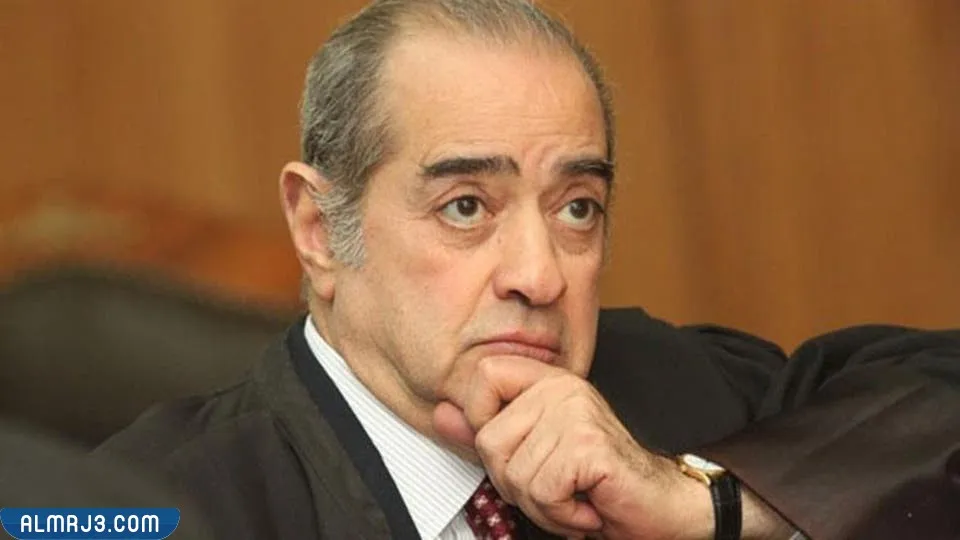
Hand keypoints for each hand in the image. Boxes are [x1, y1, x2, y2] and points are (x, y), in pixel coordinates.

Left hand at [433, 356, 715, 538]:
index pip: (483, 376)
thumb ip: (487, 432)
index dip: (484, 422)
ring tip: (575, 496)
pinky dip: (561, 513)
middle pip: (489, 440)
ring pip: (514, 472)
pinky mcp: (588, 443)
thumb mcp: (533, 456)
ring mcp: (576, 411)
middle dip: (515, 482)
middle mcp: (562, 386)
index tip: (518, 451)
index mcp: (546, 381)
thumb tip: (441, 413)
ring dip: (542, 504)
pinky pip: (541, 490)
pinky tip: (587, 505)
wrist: (661, 509)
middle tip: (556, 486)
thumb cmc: (598, 484)